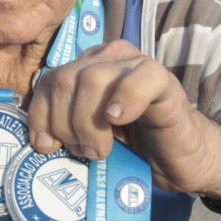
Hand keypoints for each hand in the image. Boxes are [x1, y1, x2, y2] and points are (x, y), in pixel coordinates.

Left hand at [25, 40, 220, 194]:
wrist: (181, 160)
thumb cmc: (133, 150)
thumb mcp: (88, 139)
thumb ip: (64, 130)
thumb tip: (39, 140)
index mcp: (86, 70)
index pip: (48, 81)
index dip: (41, 115)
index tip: (47, 147)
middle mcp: (107, 59)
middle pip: (65, 80)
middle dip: (64, 123)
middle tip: (82, 151)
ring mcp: (136, 66)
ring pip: (92, 80)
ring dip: (89, 122)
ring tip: (100, 149)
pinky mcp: (163, 80)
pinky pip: (138, 79)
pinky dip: (123, 101)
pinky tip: (118, 120)